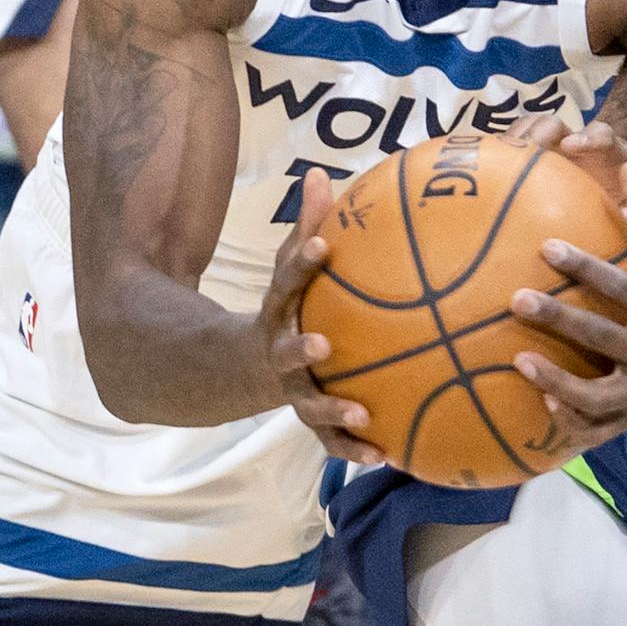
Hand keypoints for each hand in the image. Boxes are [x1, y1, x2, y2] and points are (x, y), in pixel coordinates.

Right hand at [257, 167, 383, 463]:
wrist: (240, 369)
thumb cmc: (284, 309)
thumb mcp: (288, 271)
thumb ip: (307, 225)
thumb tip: (321, 171)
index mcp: (277, 313)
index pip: (284, 283)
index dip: (299, 264)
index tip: (319, 247)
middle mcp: (280, 354)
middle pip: (286, 352)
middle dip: (300, 350)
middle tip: (322, 345)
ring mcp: (291, 390)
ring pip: (308, 404)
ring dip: (332, 410)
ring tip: (361, 413)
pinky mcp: (308, 418)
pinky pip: (330, 438)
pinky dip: (354, 448)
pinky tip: (387, 455)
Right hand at [505, 113, 626, 215]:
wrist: (620, 198)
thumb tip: (625, 219)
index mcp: (610, 152)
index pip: (602, 135)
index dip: (587, 137)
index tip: (570, 146)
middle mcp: (580, 143)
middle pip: (558, 124)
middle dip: (543, 132)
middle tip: (530, 149)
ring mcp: (555, 146)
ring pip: (534, 126)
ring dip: (520, 135)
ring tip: (505, 154)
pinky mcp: (538, 155)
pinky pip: (518, 141)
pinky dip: (504, 146)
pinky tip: (491, 161)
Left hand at [506, 163, 626, 448]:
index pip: (625, 289)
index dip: (587, 268)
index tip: (546, 246)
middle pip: (604, 339)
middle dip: (560, 319)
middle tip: (517, 299)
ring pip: (597, 398)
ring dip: (557, 381)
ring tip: (518, 360)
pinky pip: (599, 429)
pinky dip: (570, 422)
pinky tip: (538, 403)